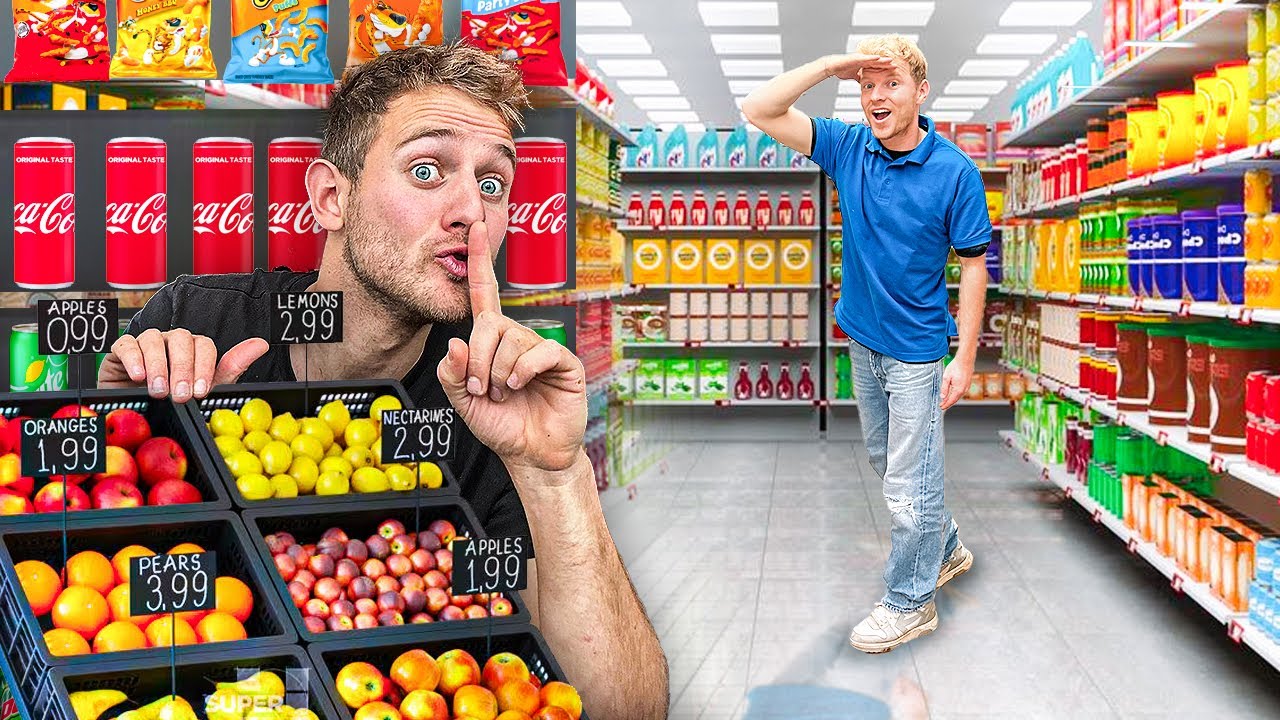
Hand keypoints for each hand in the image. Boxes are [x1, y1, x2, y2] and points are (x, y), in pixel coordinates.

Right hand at [98, 330, 268, 401]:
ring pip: (154, 339)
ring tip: (159, 390)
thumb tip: (261, 344)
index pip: (205, 346)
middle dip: (183, 368)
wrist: (136, 408)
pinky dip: (133, 358)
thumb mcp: (206, 388)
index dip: (204, 367)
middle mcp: (172, 341)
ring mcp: (147, 342)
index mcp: (195, 348)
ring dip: (158, 365)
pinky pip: (127, 344)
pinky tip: (138, 376)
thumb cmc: (173, 399)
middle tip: (180, 394)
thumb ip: (232, 366)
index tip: (200, 391)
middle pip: (181, 339)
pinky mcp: (122, 349)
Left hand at [437, 221, 587, 474]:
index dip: (479, 262)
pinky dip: (524, 371)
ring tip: (505, 395)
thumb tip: (455, 344)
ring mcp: (541, 349)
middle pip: (489, 326)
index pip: (484, 294)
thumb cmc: (501, 426)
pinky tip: (522, 387)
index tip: (476, 229)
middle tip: (482, 390)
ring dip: (499, 374)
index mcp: (492, 342)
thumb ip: (452, 375)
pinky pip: (540, 352)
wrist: (532, 455)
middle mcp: (516, 339)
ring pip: (511, 342)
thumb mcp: (464, 403)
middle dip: (478, 361)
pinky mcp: (563, 362)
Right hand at [825, 53, 893, 80]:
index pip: (876, 66)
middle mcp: (863, 60)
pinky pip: (866, 58)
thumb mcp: (853, 76)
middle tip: (896, 66)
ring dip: (882, 60)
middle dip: (886, 64)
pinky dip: (872, 58)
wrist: (832, 66)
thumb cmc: (841, 69)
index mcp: (863, 64)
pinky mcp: (856, 57)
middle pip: (877, 62)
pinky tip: (878, 58)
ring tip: (890, 61)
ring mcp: (860, 58)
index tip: (892, 70)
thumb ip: (859, 78)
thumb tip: (863, 83)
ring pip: (874, 59)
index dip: (884, 68)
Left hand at [939, 359, 971, 409]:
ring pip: (958, 396)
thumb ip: (944, 388)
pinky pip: (961, 392)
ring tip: (946, 400)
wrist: (965, 360)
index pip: (951, 401)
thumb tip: (942, 396)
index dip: (945, 405)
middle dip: (948, 403)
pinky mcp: (968, 384)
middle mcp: (964, 389)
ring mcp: (967, 387)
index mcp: (958, 389)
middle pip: (955, 399)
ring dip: (952, 399)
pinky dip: (956, 395)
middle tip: (942, 405)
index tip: (941, 407)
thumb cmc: (956, 366)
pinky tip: (952, 394)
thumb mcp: (946, 378)